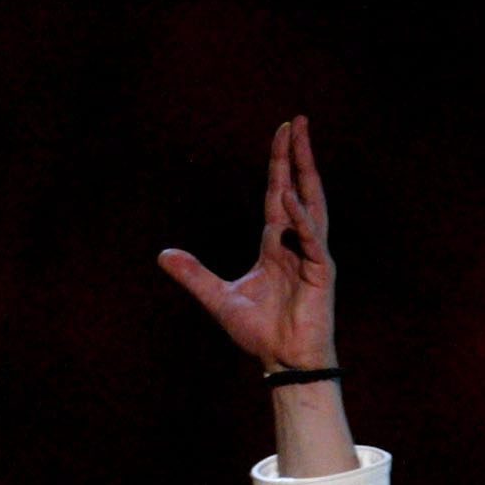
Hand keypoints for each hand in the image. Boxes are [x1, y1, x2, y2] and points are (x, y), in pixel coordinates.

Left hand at [159, 116, 337, 372]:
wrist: (283, 362)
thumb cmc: (260, 333)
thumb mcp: (218, 298)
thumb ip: (193, 274)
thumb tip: (163, 255)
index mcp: (278, 244)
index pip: (278, 194)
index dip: (280, 164)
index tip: (282, 133)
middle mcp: (298, 243)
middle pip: (299, 188)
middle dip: (298, 155)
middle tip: (298, 122)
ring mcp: (313, 256)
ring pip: (312, 205)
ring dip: (306, 174)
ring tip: (300, 143)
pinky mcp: (321, 274)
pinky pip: (312, 240)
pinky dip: (301, 219)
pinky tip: (292, 199)